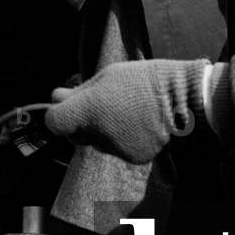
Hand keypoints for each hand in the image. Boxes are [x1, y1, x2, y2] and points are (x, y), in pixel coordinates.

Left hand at [45, 60, 209, 163]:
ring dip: (102, 131)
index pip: (54, 122)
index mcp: (88, 109)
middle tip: (102, 103)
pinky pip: (117, 150)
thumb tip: (55, 96)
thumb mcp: (107, 76)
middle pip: (74, 134)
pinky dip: (122, 140)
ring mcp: (115, 149)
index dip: (57, 114)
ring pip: (96, 142)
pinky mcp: (131, 158)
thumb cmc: (142, 80)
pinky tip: (137, 125)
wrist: (181, 98)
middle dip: (80, 122)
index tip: (66, 105)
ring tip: (126, 111)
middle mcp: (97, 134)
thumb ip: (79, 91)